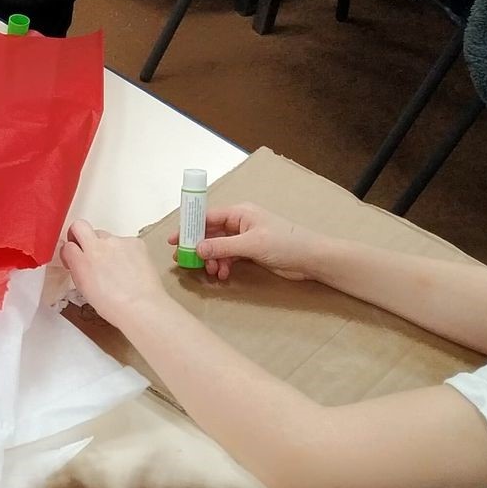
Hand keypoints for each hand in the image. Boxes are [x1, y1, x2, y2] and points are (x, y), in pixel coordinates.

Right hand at [58, 218, 167, 323]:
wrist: (142, 307)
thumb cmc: (114, 306)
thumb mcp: (85, 290)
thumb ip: (77, 269)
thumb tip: (75, 260)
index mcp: (81, 261)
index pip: (67, 244)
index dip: (71, 251)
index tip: (75, 256)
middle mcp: (97, 246)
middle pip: (81, 227)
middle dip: (81, 235)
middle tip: (88, 250)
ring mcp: (117, 241)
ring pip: (105, 236)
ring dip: (106, 246)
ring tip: (117, 267)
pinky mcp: (135, 241)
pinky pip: (125, 241)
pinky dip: (125, 251)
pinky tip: (131, 267)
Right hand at [176, 203, 323, 282]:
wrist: (313, 258)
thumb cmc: (286, 243)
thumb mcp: (251, 244)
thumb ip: (222, 247)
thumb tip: (197, 249)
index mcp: (240, 213)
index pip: (207, 217)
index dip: (189, 228)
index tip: (174, 240)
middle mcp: (240, 223)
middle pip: (210, 233)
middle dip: (199, 248)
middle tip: (186, 261)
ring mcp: (246, 238)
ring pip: (219, 247)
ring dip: (212, 259)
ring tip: (212, 272)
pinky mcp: (251, 252)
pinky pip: (229, 256)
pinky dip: (224, 265)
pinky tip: (223, 274)